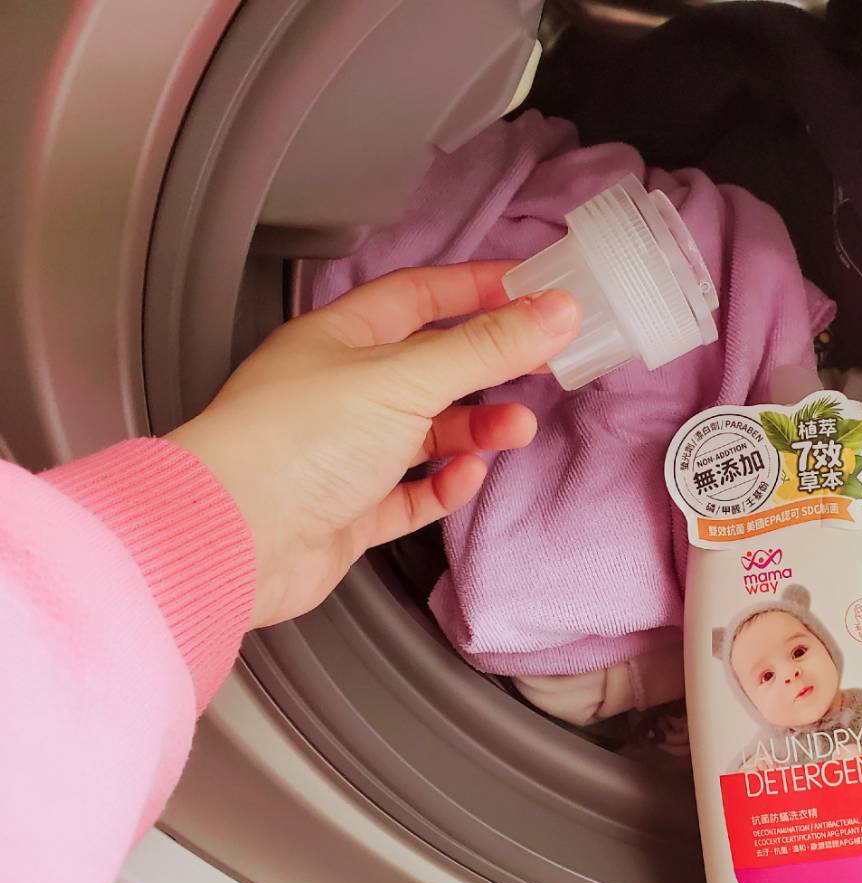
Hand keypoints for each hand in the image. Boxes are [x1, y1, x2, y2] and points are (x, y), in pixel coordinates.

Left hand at [166, 261, 578, 627]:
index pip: (417, 296)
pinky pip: (409, 494)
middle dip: (487, 365)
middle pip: (428, 366)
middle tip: (541, 363)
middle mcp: (337, 391)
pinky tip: (465, 477)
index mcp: (337, 339)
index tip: (530, 290)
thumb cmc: (289, 445)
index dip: (474, 288)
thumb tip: (554, 310)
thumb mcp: (405, 379)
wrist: (231, 540)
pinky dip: (443, 485)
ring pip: (425, 432)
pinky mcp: (347, 512)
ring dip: (475, 429)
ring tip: (516, 428)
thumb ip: (486, 347)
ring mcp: (341, 454)